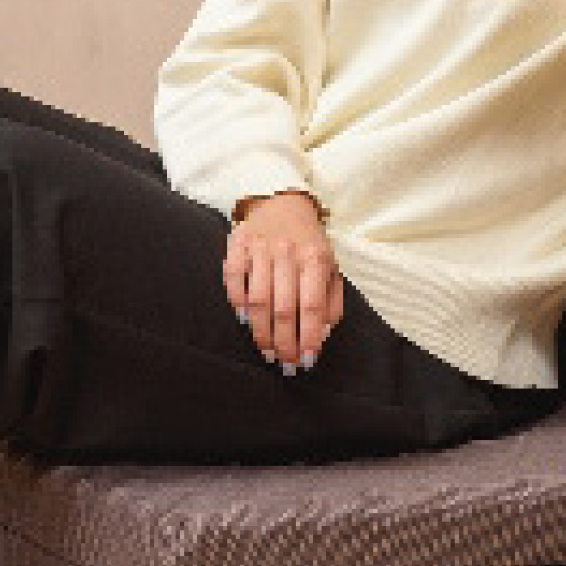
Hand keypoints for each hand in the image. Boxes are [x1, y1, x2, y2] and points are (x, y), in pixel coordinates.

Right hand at [222, 192, 343, 370]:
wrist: (283, 202)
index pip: (312, 305)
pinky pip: (234, 278)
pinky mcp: (238, 245)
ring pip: (258, 299)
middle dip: (284, 341)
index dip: (309, 335)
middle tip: (284, 363)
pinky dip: (238, 301)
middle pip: (284, 307)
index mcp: (315, 258)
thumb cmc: (309, 242)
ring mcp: (261, 248)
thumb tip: (323, 333)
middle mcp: (288, 253)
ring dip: (261, 330)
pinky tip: (245, 319)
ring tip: (266, 350)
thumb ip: (331, 300)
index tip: (306, 358)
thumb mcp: (331, 265)